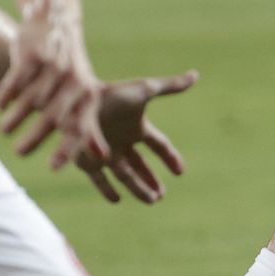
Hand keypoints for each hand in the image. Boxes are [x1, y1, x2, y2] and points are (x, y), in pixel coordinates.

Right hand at [0, 13, 106, 170]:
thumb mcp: (86, 97)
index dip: (68, 149)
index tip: (54, 168)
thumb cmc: (70, 73)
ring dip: (16, 119)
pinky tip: (0, 106)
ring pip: (32, 101)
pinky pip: (16, 80)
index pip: (80, 127)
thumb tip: (102, 159)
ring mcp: (54, 68)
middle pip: (53, 118)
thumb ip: (91, 128)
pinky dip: (6, 95)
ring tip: (5, 131)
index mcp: (88, 96)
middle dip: (35, 139)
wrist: (57, 24)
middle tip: (20, 154)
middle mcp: (74, 82)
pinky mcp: (33, 55)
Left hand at [76, 71, 196, 203]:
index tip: (180, 172)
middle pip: (140, 165)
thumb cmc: (112, 95)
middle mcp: (121, 141)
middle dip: (151, 180)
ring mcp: (104, 151)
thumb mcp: (145, 91)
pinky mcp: (87, 159)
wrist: (78, 100)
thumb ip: (170, 86)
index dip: (170, 158)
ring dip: (138, 188)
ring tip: (152, 201)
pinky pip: (99, 179)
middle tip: (161, 196)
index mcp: (137, 126)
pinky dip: (106, 189)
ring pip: (124, 175)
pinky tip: (117, 199)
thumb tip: (196, 74)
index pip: (158, 145)